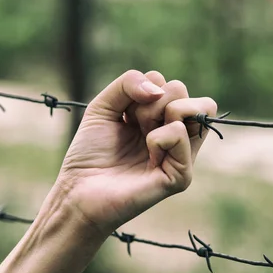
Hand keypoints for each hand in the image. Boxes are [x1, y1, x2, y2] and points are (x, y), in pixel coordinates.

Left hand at [58, 70, 216, 235]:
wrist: (78, 191)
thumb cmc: (91, 152)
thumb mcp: (104, 105)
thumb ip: (130, 82)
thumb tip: (159, 90)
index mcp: (162, 119)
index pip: (171, 84)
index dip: (145, 90)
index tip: (126, 114)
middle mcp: (177, 134)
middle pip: (180, 89)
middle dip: (150, 100)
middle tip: (133, 125)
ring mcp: (183, 154)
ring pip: (194, 108)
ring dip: (153, 115)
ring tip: (140, 139)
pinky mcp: (181, 175)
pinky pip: (179, 134)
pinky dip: (156, 138)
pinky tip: (147, 158)